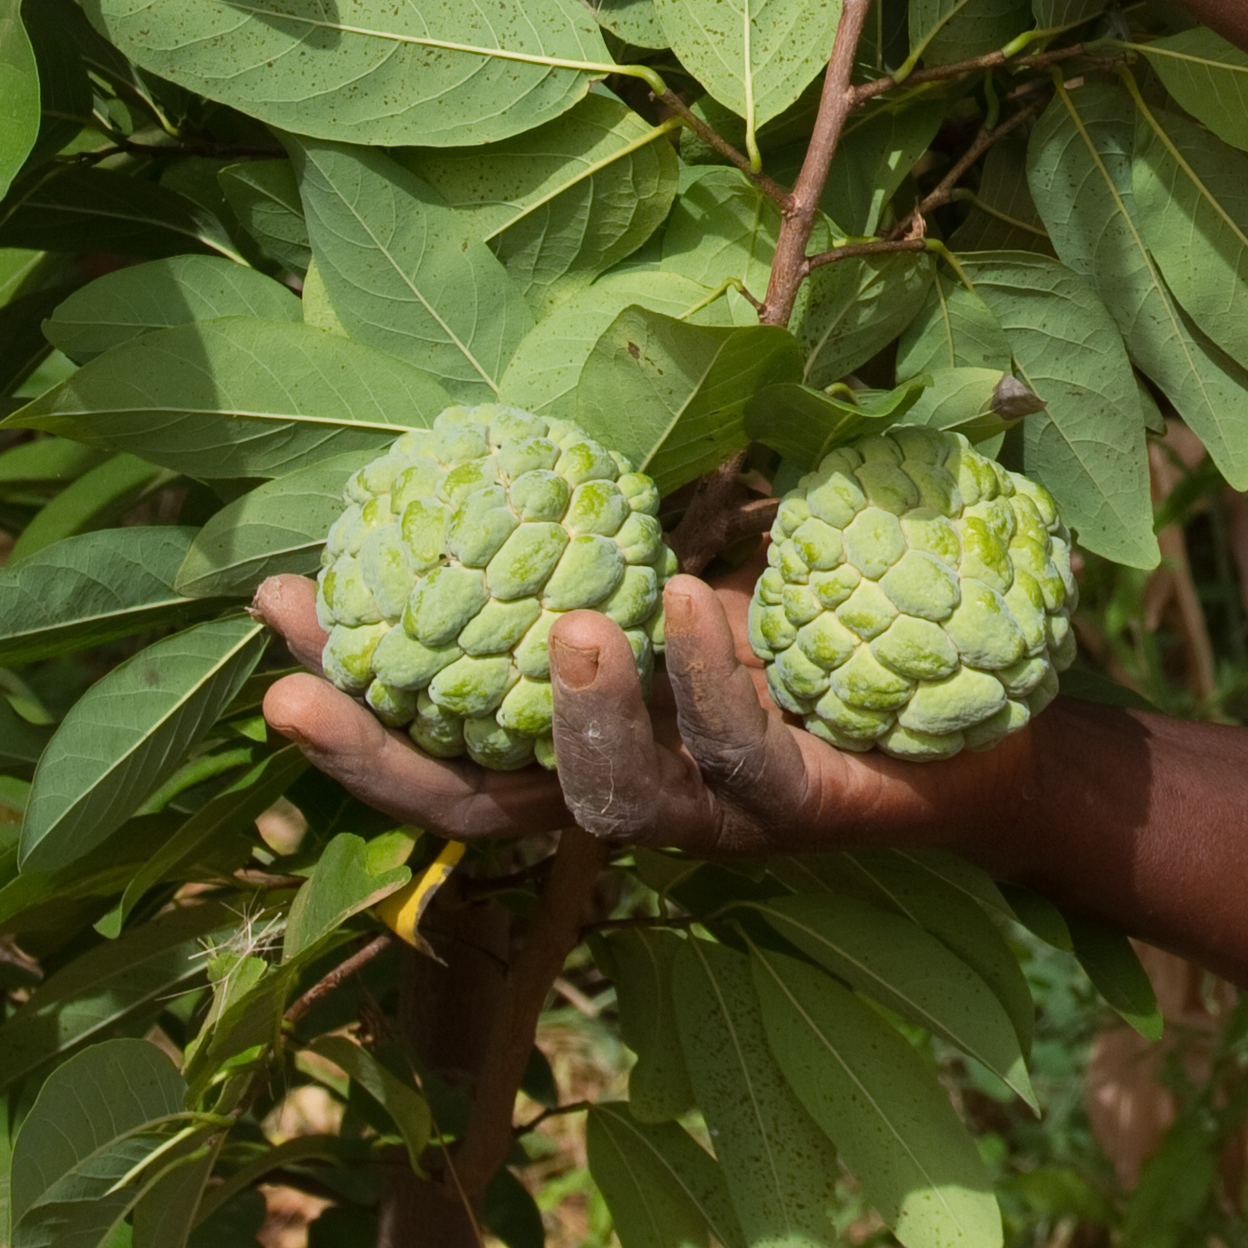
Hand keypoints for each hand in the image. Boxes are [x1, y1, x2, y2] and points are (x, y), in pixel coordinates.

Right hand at [254, 571, 1012, 852]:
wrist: (974, 715)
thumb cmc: (820, 628)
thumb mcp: (701, 559)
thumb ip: (615, 526)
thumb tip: (508, 429)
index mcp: (579, 742)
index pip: (438, 736)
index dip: (349, 690)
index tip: (273, 607)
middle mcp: (623, 794)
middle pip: (476, 805)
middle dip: (383, 752)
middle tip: (299, 685)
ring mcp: (706, 818)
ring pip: (605, 798)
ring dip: (574, 712)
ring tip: (562, 621)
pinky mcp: (797, 812)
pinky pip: (737, 753)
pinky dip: (704, 680)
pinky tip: (683, 607)